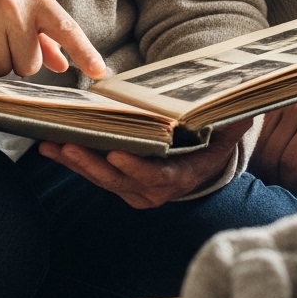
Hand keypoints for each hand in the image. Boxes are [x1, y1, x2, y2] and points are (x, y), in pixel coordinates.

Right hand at [0, 0, 105, 76]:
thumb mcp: (31, 9)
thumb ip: (49, 39)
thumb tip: (64, 64)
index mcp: (39, 0)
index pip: (67, 29)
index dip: (84, 52)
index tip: (99, 71)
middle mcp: (14, 6)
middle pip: (29, 65)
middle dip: (20, 61)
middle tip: (10, 40)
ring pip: (3, 69)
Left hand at [39, 121, 252, 209]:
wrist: (202, 161)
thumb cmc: (212, 142)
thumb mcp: (227, 133)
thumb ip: (232, 122)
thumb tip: (245, 108)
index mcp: (180, 178)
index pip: (156, 177)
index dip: (136, 169)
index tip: (117, 155)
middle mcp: (154, 190)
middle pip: (119, 180)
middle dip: (91, 164)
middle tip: (68, 145)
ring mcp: (133, 189)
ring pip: (101, 178)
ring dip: (74, 162)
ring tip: (51, 144)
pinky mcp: (119, 183)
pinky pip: (94, 173)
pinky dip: (73, 160)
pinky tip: (51, 145)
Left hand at [249, 83, 296, 193]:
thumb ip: (283, 122)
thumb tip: (261, 156)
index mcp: (286, 102)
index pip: (262, 141)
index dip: (261, 165)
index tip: (266, 178)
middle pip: (275, 153)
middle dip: (274, 177)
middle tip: (280, 188)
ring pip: (293, 158)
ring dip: (291, 181)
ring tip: (295, 189)